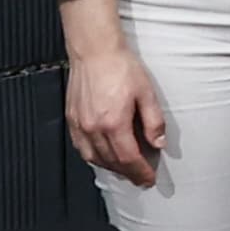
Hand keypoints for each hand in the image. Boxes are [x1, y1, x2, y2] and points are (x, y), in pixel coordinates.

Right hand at [66, 43, 169, 186]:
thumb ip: (154, 121)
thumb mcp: (147, 93)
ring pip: (94, 158)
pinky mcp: (71, 119)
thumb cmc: (120, 67)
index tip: (148, 179)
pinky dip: (93, 157)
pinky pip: (80, 147)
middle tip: (140, 178)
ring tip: (125, 170)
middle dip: (127, 173)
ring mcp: (79, 124)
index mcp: (113, 122)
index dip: (140, 172)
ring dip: (110, 168)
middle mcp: (93, 127)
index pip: (128, 158)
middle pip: (111, 161)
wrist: (95, 51)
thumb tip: (158, 142)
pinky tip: (102, 157)